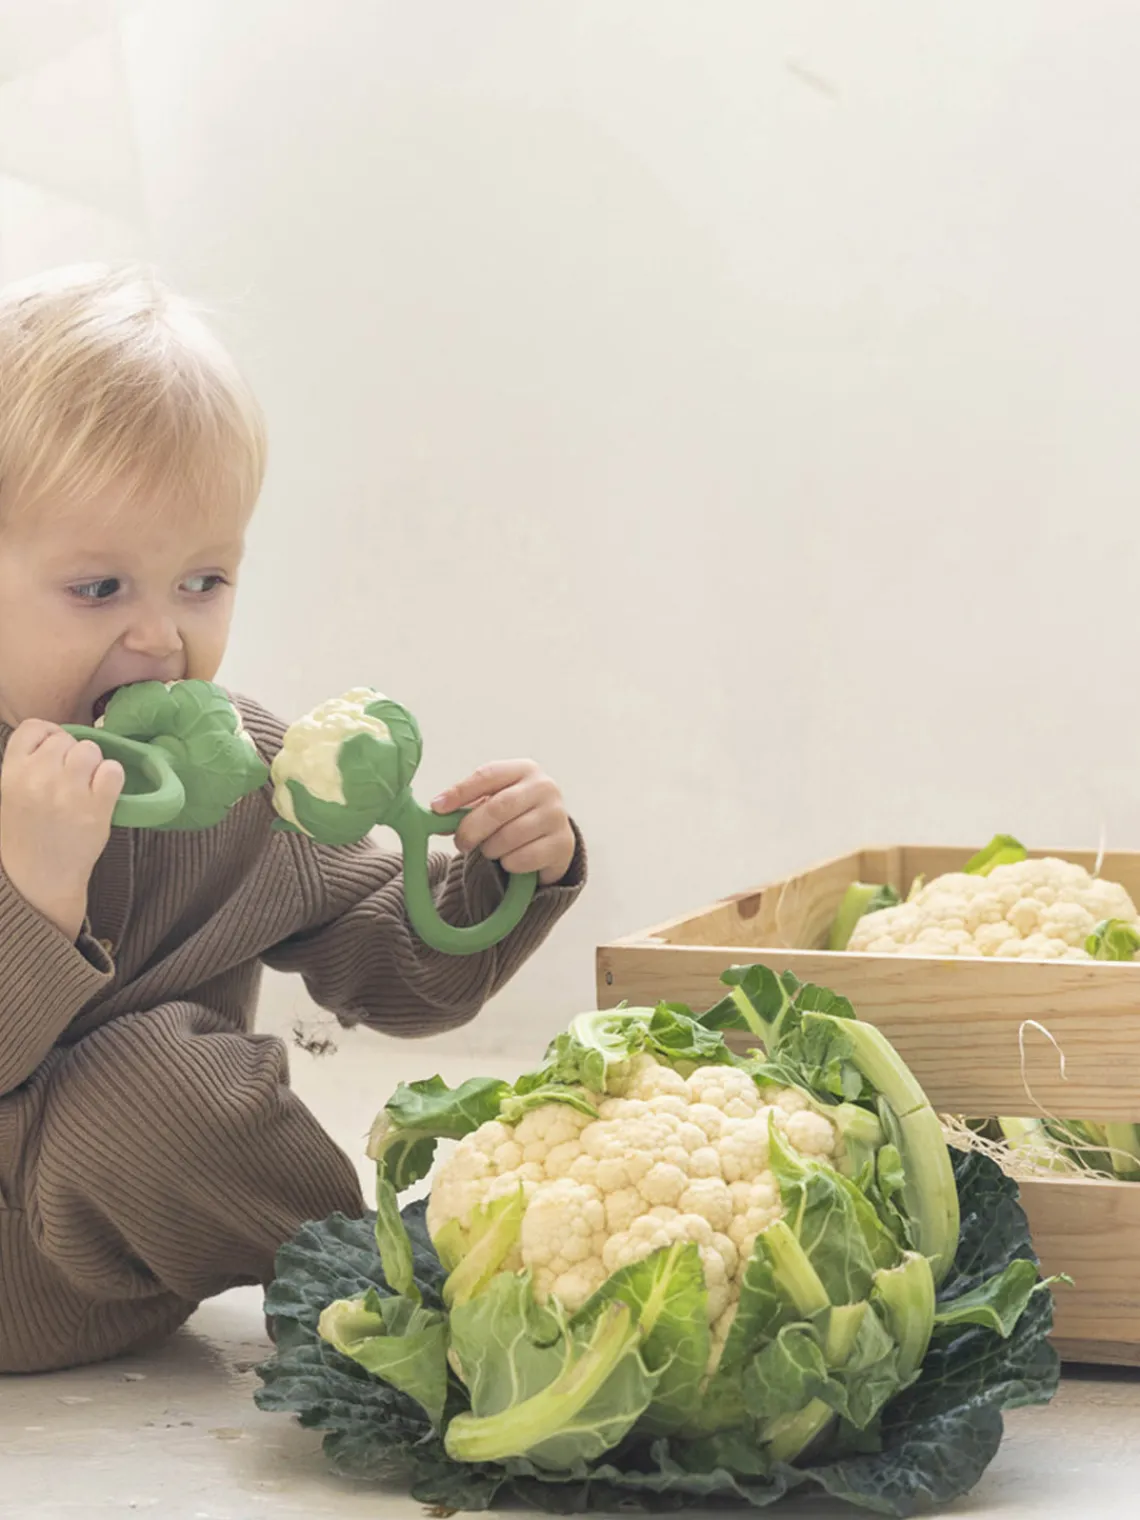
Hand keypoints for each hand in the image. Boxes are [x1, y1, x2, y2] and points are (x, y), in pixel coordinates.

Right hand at [0, 721, 124, 939]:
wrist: (38, 879)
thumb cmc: (26, 835)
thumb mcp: (11, 794)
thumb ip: (29, 765)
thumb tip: (57, 738)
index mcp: (11, 773)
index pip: (33, 727)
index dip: (49, 735)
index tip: (55, 752)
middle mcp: (38, 777)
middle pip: (66, 739)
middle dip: (71, 755)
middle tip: (71, 779)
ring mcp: (68, 792)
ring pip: (91, 750)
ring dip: (92, 765)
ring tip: (85, 787)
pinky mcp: (96, 807)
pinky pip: (113, 770)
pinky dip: (111, 778)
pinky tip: (102, 793)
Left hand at [433, 760, 575, 886]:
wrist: (551, 837)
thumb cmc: (515, 815)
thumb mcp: (492, 802)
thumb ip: (465, 805)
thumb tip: (435, 810)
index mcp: (524, 769)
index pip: (487, 775)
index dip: (459, 792)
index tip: (437, 808)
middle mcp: (544, 787)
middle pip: (498, 808)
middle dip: (472, 829)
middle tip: (461, 843)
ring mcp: (557, 815)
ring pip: (509, 836)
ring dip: (490, 849)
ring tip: (491, 849)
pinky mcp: (563, 844)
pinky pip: (522, 858)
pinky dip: (509, 863)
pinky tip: (511, 858)